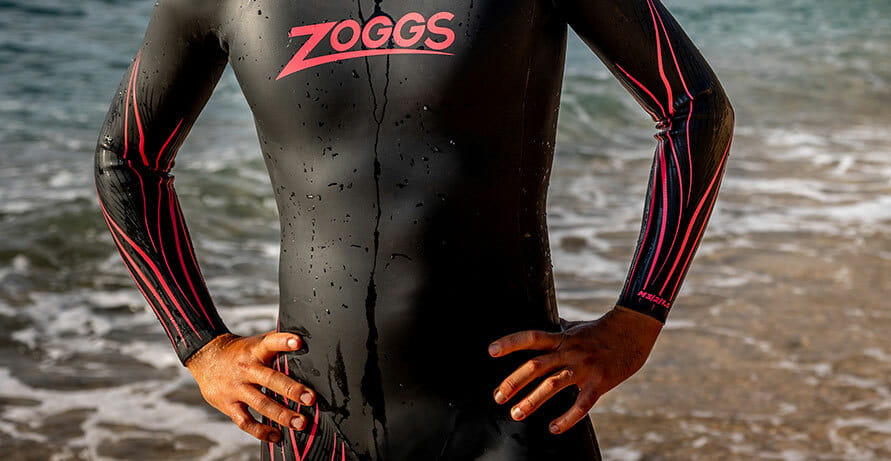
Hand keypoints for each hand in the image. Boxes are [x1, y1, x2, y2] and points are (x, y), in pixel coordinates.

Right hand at [185, 331, 315, 442]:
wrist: (206, 358)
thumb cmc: (240, 352)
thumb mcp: (255, 343)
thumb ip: (276, 343)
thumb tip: (305, 340)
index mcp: (255, 350)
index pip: (270, 342)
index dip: (283, 341)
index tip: (298, 342)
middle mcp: (246, 368)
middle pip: (270, 379)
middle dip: (291, 390)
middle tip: (310, 398)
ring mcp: (237, 388)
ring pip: (260, 403)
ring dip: (282, 415)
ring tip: (300, 423)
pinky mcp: (229, 405)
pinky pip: (245, 421)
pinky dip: (261, 431)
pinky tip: (277, 436)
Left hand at [489, 306, 661, 433]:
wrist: (634, 330)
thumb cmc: (601, 329)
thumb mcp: (576, 326)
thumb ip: (558, 328)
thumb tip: (546, 321)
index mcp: (561, 338)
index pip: (531, 337)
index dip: (510, 343)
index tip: (491, 351)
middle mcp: (570, 352)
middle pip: (536, 365)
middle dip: (514, 382)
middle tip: (498, 396)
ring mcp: (584, 367)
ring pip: (553, 385)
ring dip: (532, 401)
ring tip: (515, 413)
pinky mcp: (600, 383)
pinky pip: (582, 404)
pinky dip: (567, 418)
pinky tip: (553, 428)